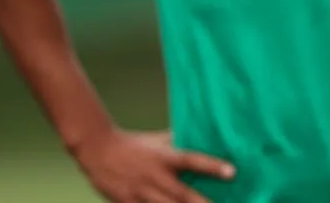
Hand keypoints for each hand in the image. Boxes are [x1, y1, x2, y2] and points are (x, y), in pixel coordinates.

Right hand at [71, 128, 233, 202]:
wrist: (97, 150)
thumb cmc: (134, 144)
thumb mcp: (158, 140)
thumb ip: (180, 141)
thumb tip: (204, 136)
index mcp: (165, 157)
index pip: (192, 160)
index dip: (212, 167)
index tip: (232, 172)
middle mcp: (154, 176)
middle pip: (181, 194)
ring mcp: (140, 193)